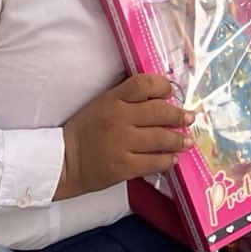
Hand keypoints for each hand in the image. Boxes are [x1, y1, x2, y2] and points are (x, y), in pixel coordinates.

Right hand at [55, 74, 194, 199]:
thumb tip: (163, 96)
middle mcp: (119, 119)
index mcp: (112, 100)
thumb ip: (128, 99)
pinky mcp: (122, 167)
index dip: (162, 86)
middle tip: (189, 118)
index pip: (144, 84)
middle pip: (159, 112)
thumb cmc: (84, 131)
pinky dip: (167, 160)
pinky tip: (173, 159)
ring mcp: (121, 144)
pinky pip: (153, 162)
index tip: (171, 92)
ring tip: (188, 141)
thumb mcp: (102, 105)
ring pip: (160, 138)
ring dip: (179, 140)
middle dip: (179, 116)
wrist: (60, 162)